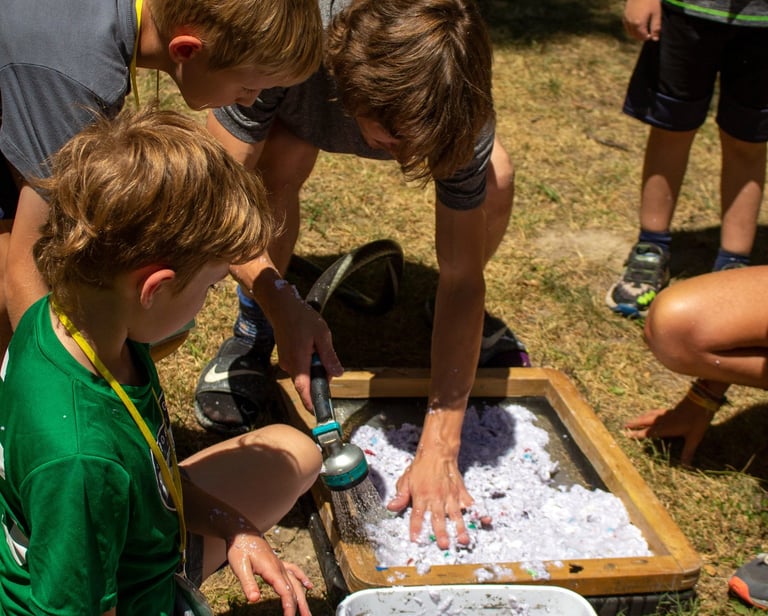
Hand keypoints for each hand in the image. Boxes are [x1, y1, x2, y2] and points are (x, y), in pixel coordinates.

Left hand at [226, 532, 312, 615]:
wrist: (242, 532)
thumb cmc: (239, 549)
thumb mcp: (240, 567)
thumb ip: (248, 583)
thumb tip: (254, 600)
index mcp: (272, 570)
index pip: (286, 592)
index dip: (289, 607)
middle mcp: (279, 568)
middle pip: (294, 590)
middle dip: (301, 606)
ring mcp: (280, 565)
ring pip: (296, 583)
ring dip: (303, 598)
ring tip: (308, 612)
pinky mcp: (277, 563)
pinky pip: (294, 572)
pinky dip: (302, 579)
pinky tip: (308, 586)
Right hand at [269, 289, 342, 410]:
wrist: (282, 307)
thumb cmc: (302, 318)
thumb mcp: (322, 335)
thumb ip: (329, 357)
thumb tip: (338, 373)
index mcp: (299, 361)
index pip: (303, 388)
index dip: (310, 402)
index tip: (317, 412)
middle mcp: (289, 365)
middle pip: (307, 381)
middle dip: (320, 375)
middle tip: (326, 357)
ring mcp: (286, 362)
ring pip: (304, 373)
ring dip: (314, 366)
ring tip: (316, 345)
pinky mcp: (285, 358)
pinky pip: (300, 366)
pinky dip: (308, 361)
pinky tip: (310, 345)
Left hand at [387, 451, 486, 549]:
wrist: (438, 452)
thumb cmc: (421, 467)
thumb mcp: (406, 480)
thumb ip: (401, 496)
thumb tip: (391, 507)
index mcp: (421, 495)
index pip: (417, 515)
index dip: (416, 528)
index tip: (415, 539)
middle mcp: (437, 497)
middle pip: (438, 518)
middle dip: (441, 532)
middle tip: (443, 544)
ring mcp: (450, 495)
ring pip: (455, 514)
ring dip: (459, 528)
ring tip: (463, 539)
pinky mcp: (461, 492)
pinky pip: (470, 504)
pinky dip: (476, 512)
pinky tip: (483, 521)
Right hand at [623, 0, 661, 40]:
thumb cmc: (651, 1)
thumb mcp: (656, 14)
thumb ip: (655, 28)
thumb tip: (655, 39)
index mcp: (639, 24)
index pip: (643, 36)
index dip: (648, 37)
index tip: (652, 34)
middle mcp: (631, 24)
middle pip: (635, 35)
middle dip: (642, 36)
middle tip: (648, 33)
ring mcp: (626, 20)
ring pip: (630, 32)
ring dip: (636, 34)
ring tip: (642, 30)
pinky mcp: (624, 16)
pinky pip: (627, 27)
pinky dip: (631, 29)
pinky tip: (636, 26)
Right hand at [624, 395, 715, 465]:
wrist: (701, 401)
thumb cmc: (697, 421)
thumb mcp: (694, 438)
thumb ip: (688, 451)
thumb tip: (686, 466)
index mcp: (666, 428)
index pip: (648, 432)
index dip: (638, 434)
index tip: (627, 435)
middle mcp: (663, 420)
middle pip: (645, 421)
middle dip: (635, 423)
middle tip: (625, 424)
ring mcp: (665, 414)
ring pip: (649, 415)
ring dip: (640, 417)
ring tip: (634, 419)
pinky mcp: (670, 409)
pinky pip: (655, 412)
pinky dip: (650, 413)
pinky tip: (651, 413)